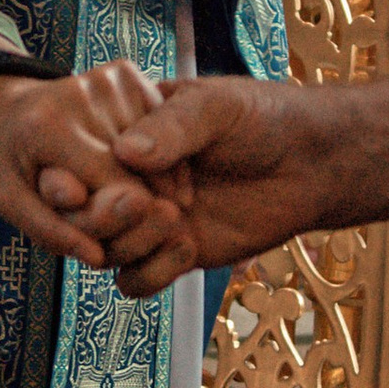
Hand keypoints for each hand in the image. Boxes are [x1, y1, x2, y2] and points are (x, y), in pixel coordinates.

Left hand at [0, 59, 190, 269]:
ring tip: (117, 186)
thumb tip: (97, 257)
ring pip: (158, 152)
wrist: (10, 108)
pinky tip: (133, 166)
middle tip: (110, 210)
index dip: (120, 221)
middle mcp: (84, 93)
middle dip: (133, 203)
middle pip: (140, 171)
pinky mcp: (127, 73)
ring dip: (149, 182)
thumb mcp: (11, 202)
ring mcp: (110, 78)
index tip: (111, 236)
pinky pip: (160, 130)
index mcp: (49, 127)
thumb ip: (51, 231)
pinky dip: (155, 157)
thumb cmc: (12, 161)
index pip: (115, 188)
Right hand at [96, 76, 336, 296]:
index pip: (77, 159)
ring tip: (176, 219)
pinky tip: (189, 246)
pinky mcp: (174, 254)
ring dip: (130, 242)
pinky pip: (136, 280)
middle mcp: (130, 181)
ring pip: (105, 250)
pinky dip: (151, 273)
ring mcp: (149, 220)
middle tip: (136, 203)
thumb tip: (125, 152)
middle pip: (81, 212)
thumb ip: (173, 126)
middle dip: (99, 215)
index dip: (74, 173)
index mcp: (127, 133)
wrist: (314, 162)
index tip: (80, 182)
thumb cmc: (264, 118)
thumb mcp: (217, 106)